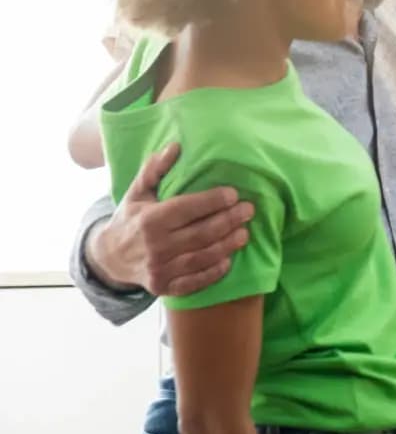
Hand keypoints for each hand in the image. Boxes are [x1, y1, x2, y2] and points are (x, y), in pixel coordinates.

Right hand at [86, 144, 253, 295]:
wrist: (109, 258)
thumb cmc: (131, 218)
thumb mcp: (138, 192)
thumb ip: (155, 169)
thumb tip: (175, 146)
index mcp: (149, 220)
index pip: (187, 208)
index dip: (213, 201)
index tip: (234, 194)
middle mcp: (154, 246)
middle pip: (201, 233)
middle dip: (229, 220)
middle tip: (249, 210)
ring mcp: (159, 269)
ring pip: (201, 257)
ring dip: (227, 245)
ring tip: (245, 233)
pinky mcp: (163, 287)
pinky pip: (193, 282)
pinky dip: (212, 272)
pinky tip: (228, 261)